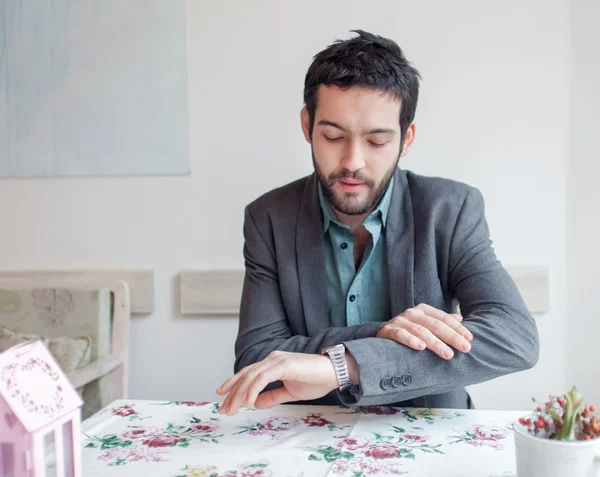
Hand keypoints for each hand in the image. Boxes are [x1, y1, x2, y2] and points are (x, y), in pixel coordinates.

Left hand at [216, 351, 338, 415]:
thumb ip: (273, 396)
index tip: (224, 399)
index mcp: (272, 364)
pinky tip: (248, 401)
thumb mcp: (290, 392)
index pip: (248, 374)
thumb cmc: (316, 380)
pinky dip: (253, 390)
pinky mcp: (284, 365)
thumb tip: (257, 403)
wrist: (334, 373)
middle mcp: (272, 359)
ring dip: (240, 393)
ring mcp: (277, 360)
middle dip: (233, 393)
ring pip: (251, 376)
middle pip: (246, 375)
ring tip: (233, 409)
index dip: (234, 385)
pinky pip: (263, 378)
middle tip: (224, 410)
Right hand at [376, 303, 472, 358]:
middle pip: (435, 325)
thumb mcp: (426, 325)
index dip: (457, 328)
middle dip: (451, 337)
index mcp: (424, 310)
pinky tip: (420, 347)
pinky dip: (411, 340)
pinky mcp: (389, 330)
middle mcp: (412, 313)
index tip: (469, 339)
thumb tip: (460, 319)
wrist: (382, 335)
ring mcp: (400, 321)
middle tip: (465, 348)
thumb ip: (442, 322)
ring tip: (448, 354)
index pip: (444, 318)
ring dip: (436, 343)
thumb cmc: (409, 332)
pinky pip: (401, 335)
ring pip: (421, 331)